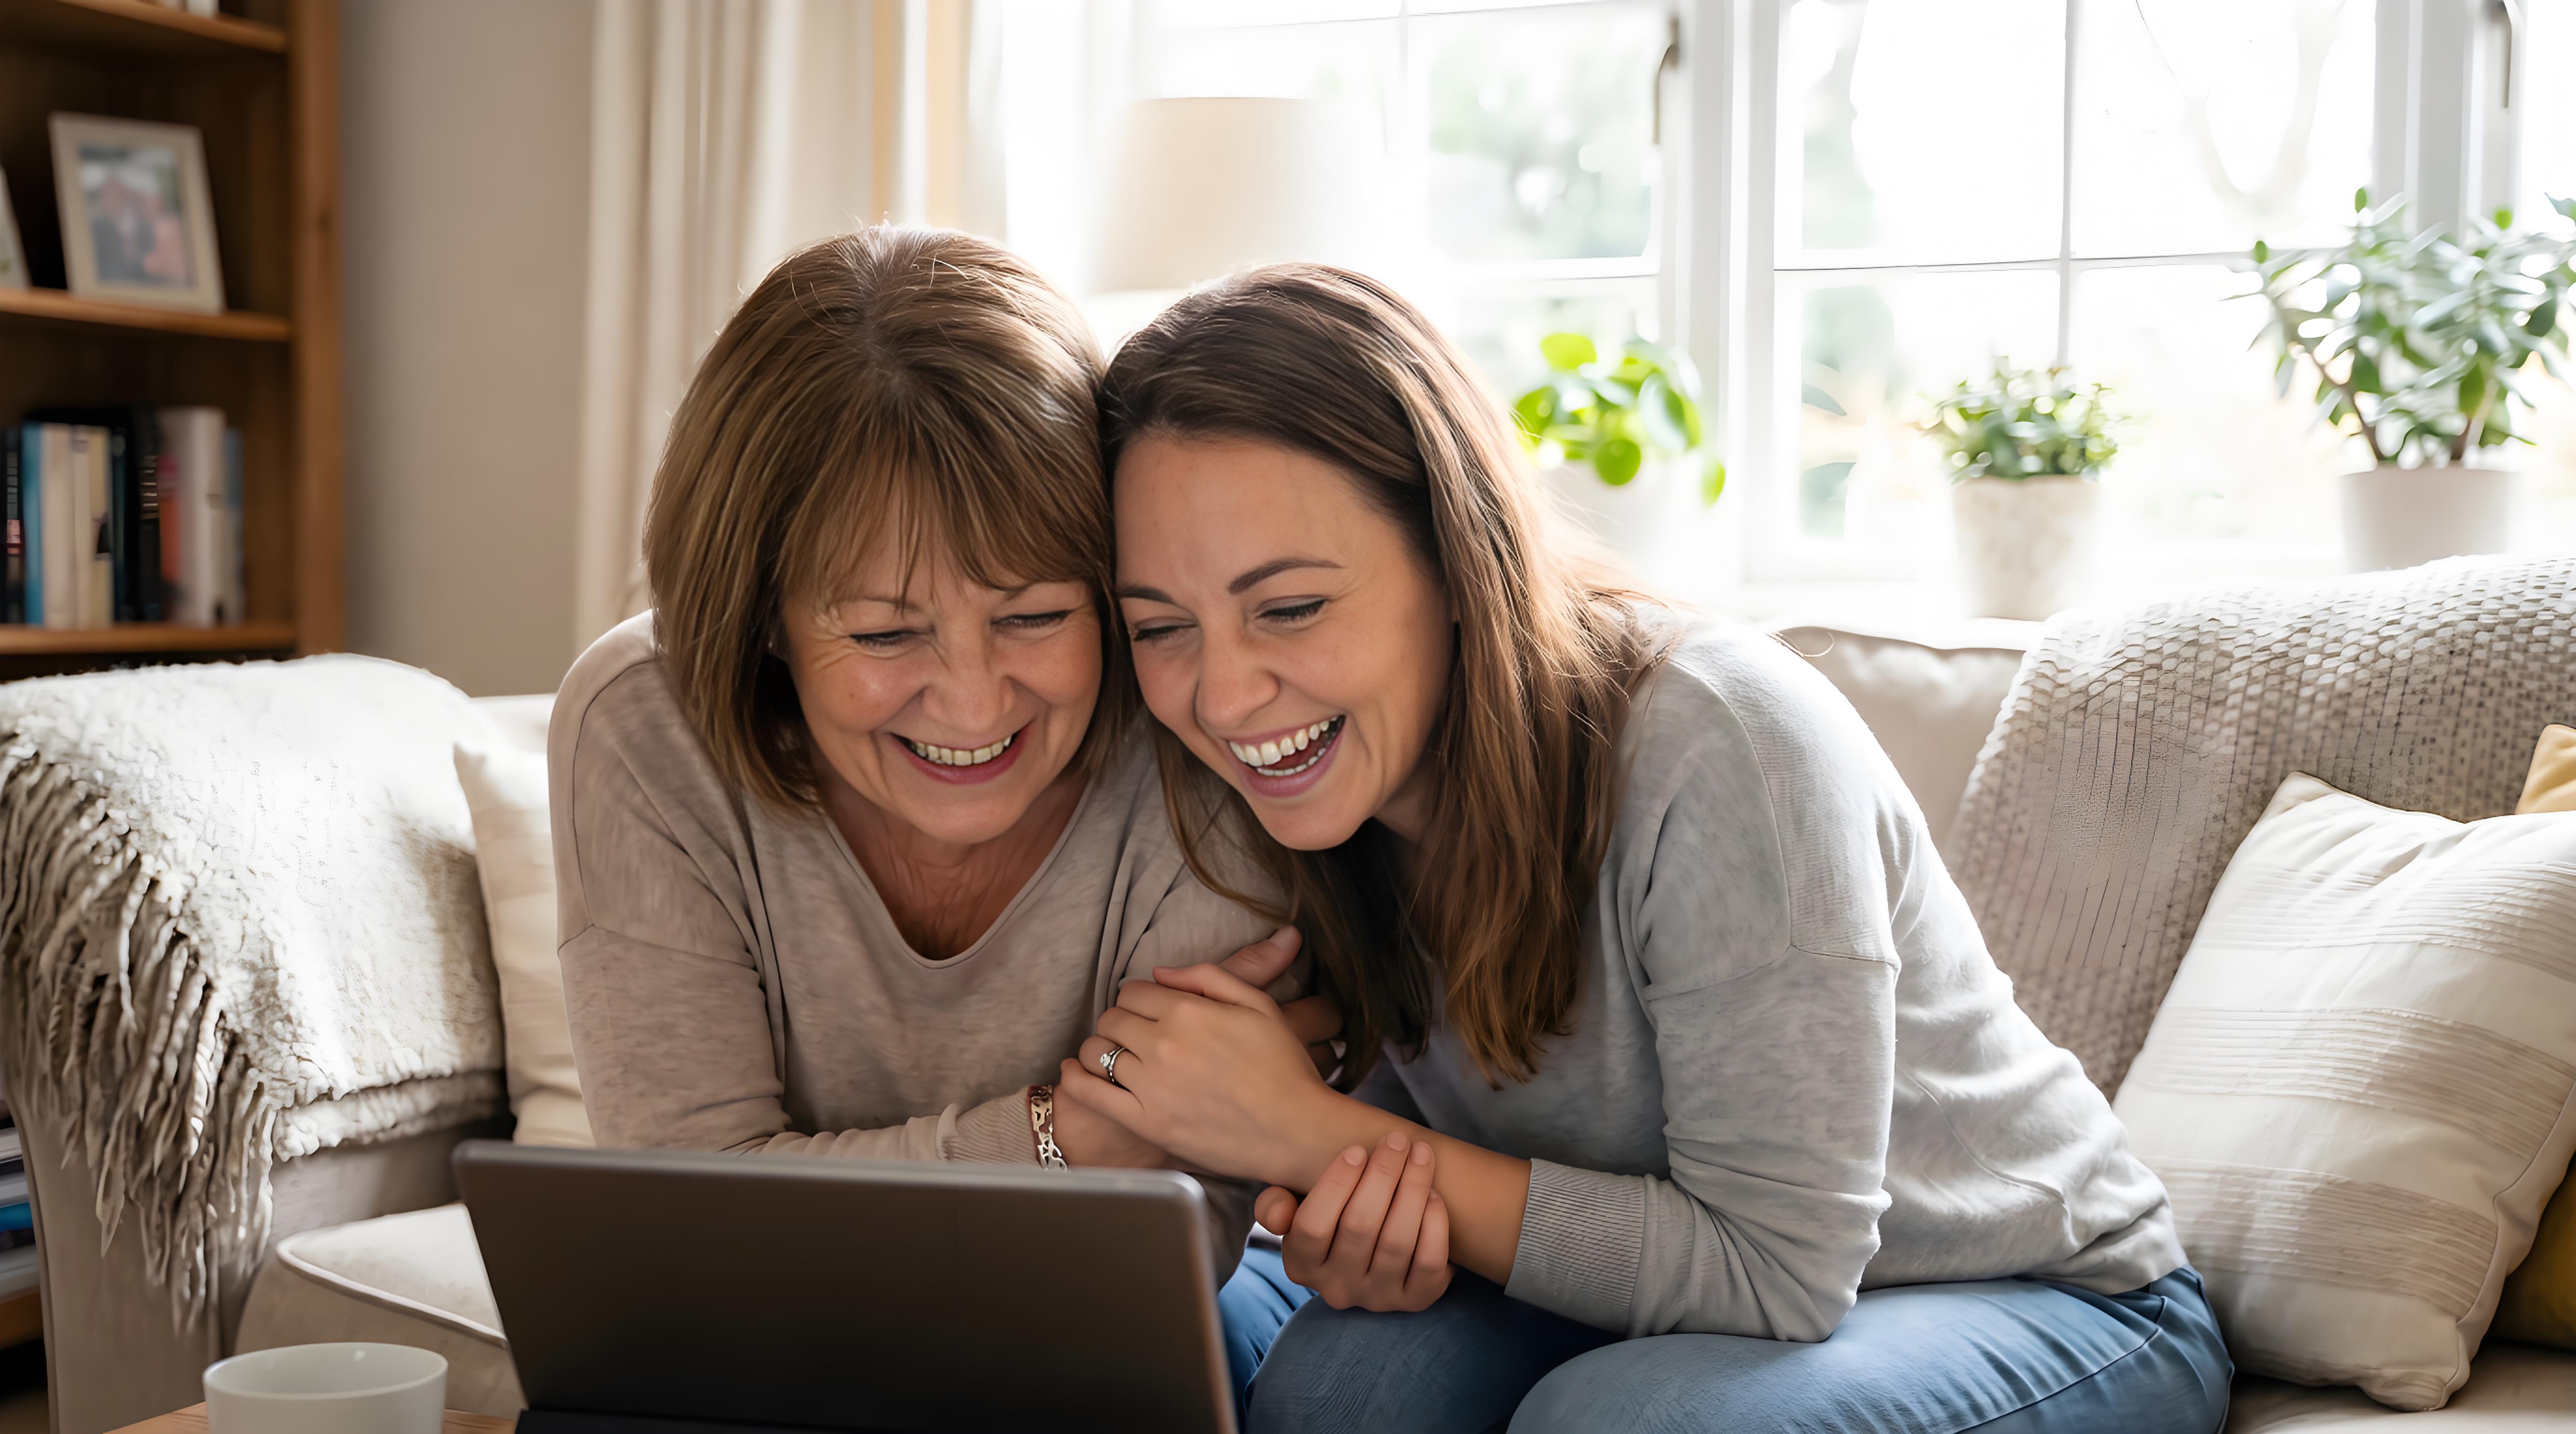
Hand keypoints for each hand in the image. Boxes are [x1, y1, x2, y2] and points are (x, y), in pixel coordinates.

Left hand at [1058, 933, 1342, 1186]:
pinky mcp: (1147, 1123)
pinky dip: (1074, 1080)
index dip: (1138, 996)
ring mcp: (1152, 1086)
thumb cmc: (1285, 1068)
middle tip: (1133, 1033)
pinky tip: (1072, 1072)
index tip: (1146, 1007)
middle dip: (1119, 1021)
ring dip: (1100, 1049)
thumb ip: (1209, 977)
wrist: (1297, 1130)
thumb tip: (1161, 972)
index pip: (1134, 990)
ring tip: (1113, 1055)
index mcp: (1188, 1011)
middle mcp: (1163, 1045)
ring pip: (1097, 1053)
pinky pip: (1092, 1095)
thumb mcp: (1259, 1005)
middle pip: (1112, 1019)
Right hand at [1255, 1130, 1450, 1311]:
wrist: (1374, 1255)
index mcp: (1301, 1265)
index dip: (1335, 1184)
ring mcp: (1378, 1298)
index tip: (1357, 1149)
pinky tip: (1434, 1194)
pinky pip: (1430, 1263)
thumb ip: (1276, 1206)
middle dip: (1382, 1174)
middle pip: (1359, 1227)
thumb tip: (1280, 1214)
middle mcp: (1337, 1289)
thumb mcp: (1295, 1209)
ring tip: (1420, 1154)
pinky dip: (1435, 1225)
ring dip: (1413, 1190)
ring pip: (1397, 1242)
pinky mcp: (1416, 1300)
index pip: (1312, 1227)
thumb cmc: (1333, 1217)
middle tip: (1397, 1140)